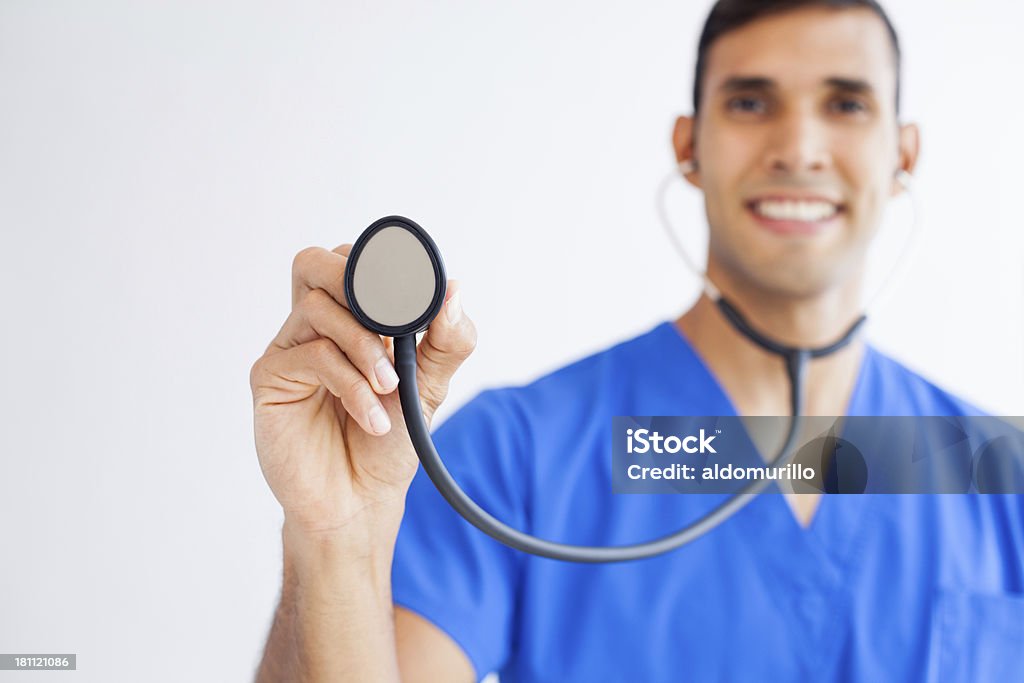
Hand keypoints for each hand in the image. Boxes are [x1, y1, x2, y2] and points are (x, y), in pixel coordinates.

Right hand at [249, 243, 476, 536]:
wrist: (360, 500)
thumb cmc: (389, 441)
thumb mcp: (430, 385)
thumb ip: (448, 339)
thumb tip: (455, 289)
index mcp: (351, 319)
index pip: (355, 262)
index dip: (384, 268)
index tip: (420, 299)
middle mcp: (315, 327)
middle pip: (315, 263)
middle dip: (358, 283)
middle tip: (392, 324)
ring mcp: (289, 349)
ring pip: (317, 306)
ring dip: (364, 347)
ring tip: (389, 389)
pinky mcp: (270, 378)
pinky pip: (310, 354)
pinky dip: (350, 382)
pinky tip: (370, 416)